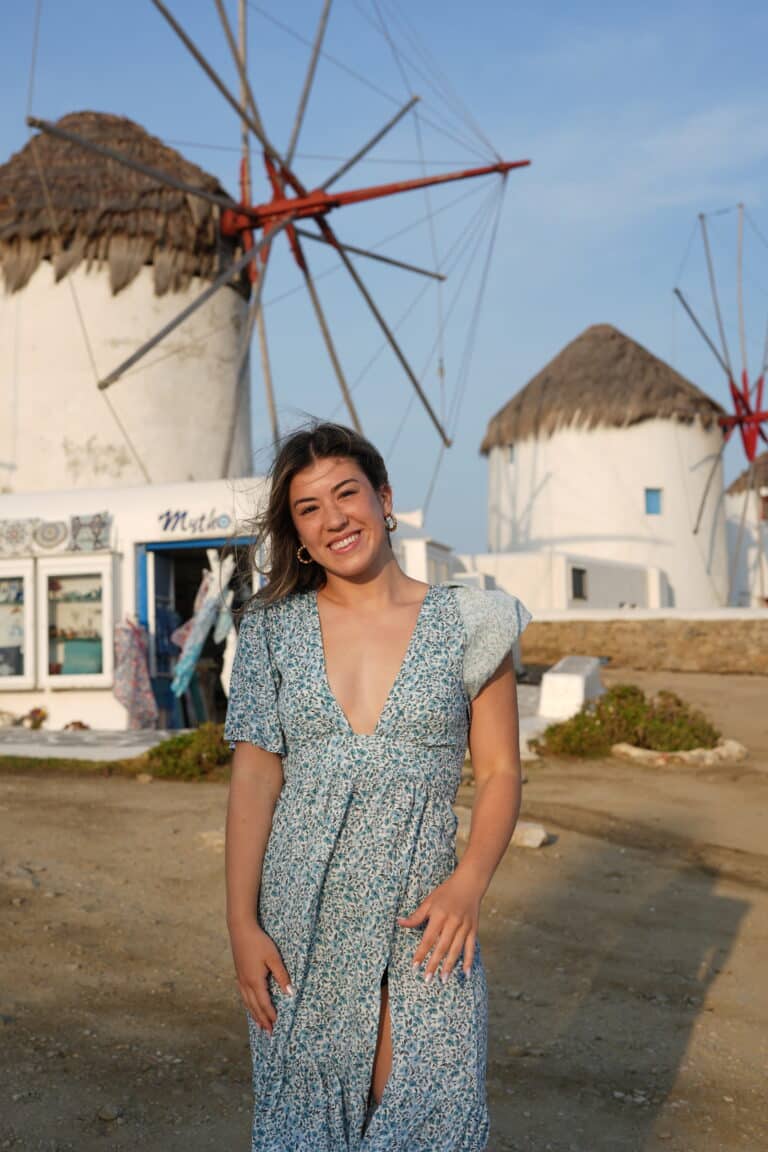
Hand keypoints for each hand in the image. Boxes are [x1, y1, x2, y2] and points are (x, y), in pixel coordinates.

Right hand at [229, 918, 293, 1033]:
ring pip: (248, 1003)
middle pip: (255, 1007)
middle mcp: (246, 984)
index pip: (264, 1003)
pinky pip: (244, 996)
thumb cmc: (259, 942)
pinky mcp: (239, 974)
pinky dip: (249, 1005)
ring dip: (255, 1015)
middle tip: (269, 1033)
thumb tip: (290, 992)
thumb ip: (282, 975)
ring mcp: (241, 980)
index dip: (271, 1015)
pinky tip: (251, 1006)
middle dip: (262, 1020)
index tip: (276, 1025)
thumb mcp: (274, 957)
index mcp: (255, 981)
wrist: (241, 930)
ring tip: (260, 1025)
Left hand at [396, 870, 480, 981]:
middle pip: (442, 946)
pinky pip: (471, 947)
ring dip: (449, 965)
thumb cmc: (446, 892)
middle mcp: (452, 922)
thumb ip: (416, 916)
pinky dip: (469, 961)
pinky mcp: (473, 929)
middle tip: (427, 980)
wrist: (469, 883)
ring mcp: (464, 926)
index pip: (428, 938)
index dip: (421, 953)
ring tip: (443, 979)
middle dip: (434, 964)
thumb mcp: (429, 901)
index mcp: (439, 915)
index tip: (414, 966)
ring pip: (456, 949)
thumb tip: (399, 922)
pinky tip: (466, 974)